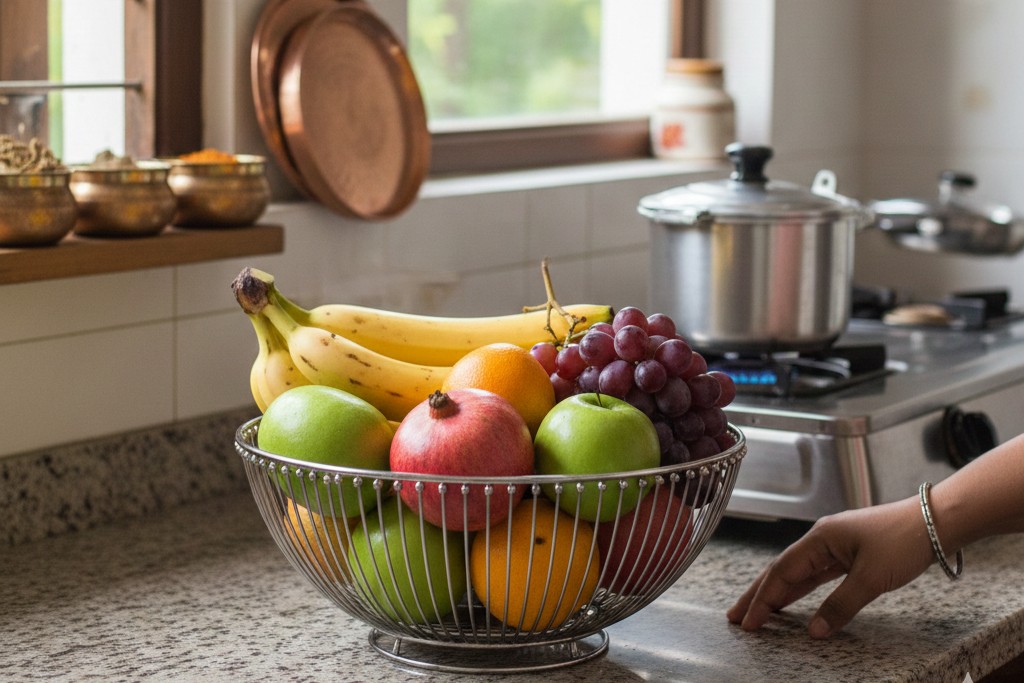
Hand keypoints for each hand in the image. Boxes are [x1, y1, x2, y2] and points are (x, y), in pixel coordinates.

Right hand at [726, 497, 934, 637]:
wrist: (935, 521)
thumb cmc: (903, 541)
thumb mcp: (870, 579)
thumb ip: (840, 606)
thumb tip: (815, 631)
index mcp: (820, 538)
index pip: (782, 572)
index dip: (763, 599)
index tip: (749, 622)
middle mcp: (821, 539)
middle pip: (781, 570)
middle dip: (758, 595)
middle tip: (736, 617)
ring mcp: (834, 546)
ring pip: (797, 573)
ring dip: (776, 593)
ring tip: (757, 612)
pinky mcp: (848, 553)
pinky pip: (816, 575)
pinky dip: (800, 589)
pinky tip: (791, 601)